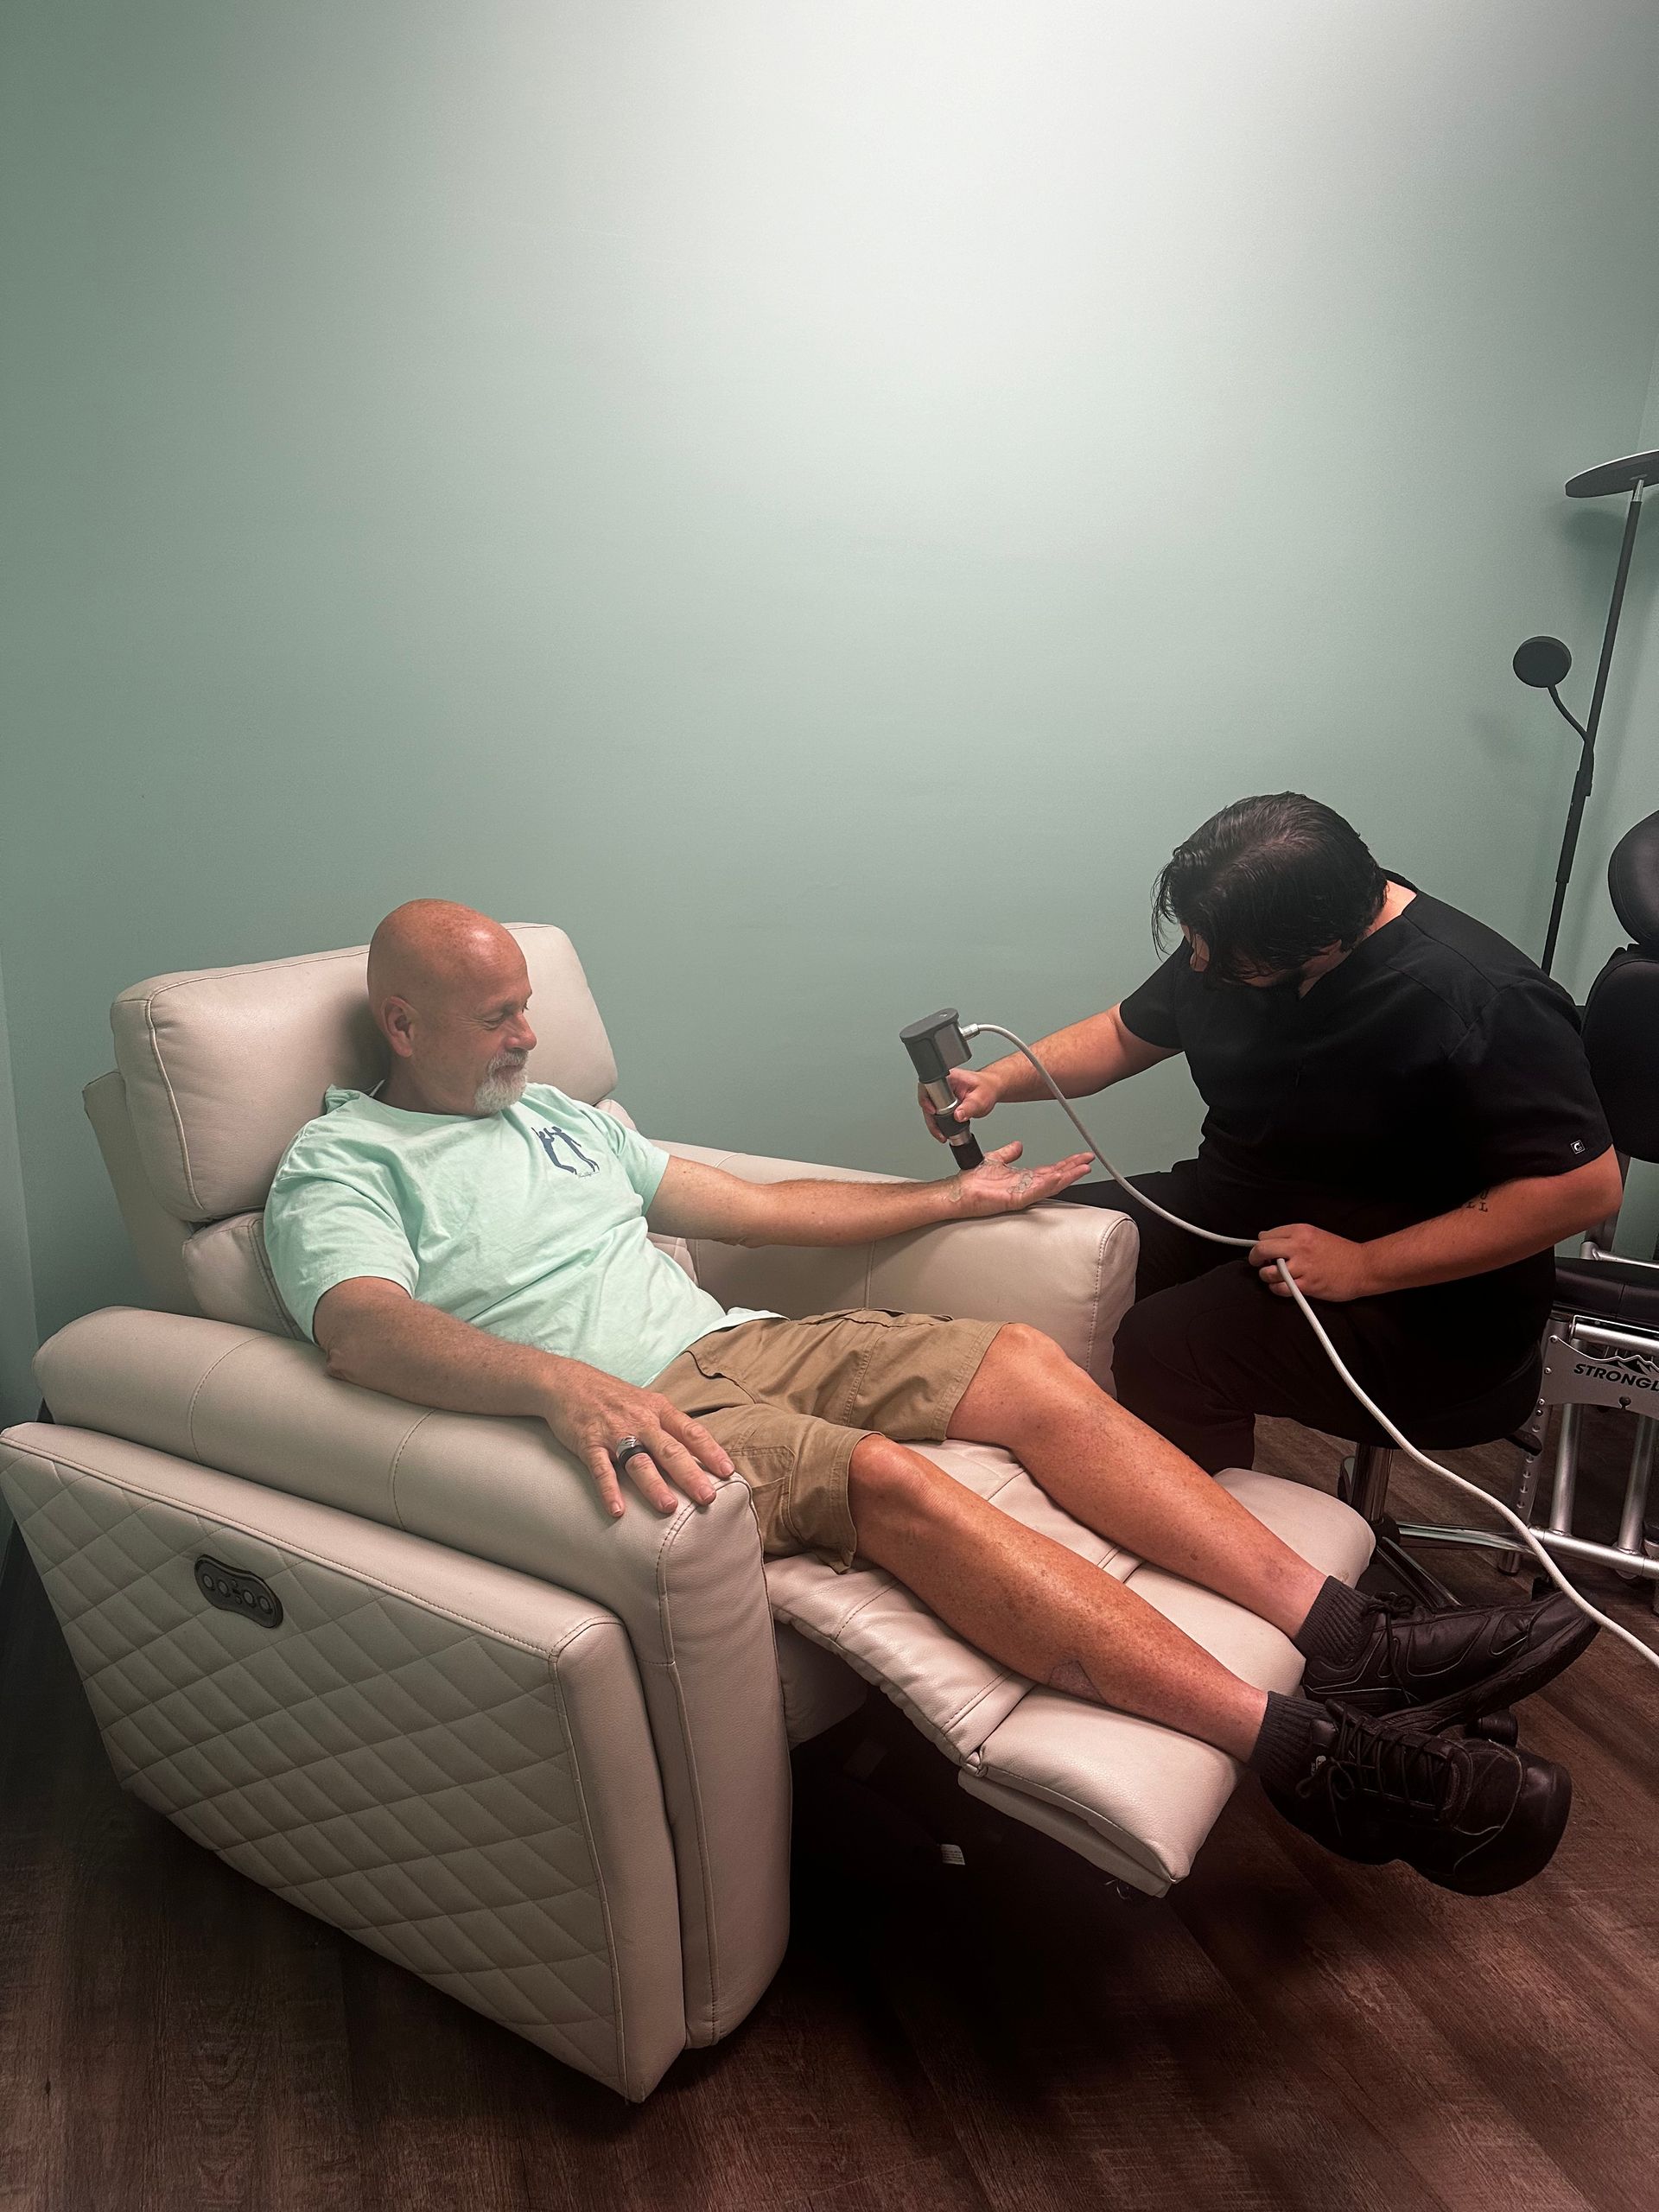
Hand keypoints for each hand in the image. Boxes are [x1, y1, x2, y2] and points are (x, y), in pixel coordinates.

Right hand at [539, 1364, 735, 1518]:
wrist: (569, 1382)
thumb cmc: (614, 1397)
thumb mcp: (646, 1403)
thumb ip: (669, 1427)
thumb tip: (699, 1453)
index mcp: (659, 1410)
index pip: (691, 1432)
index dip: (710, 1451)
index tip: (728, 1472)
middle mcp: (640, 1420)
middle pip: (670, 1449)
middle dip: (690, 1474)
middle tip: (708, 1497)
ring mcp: (614, 1432)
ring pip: (638, 1460)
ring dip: (654, 1485)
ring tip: (669, 1507)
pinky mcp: (588, 1442)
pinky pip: (600, 1469)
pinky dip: (609, 1490)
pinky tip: (617, 1510)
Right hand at [918, 1064, 1001, 1141]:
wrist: (992, 1090)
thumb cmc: (987, 1088)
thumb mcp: (980, 1099)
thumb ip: (969, 1107)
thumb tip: (957, 1116)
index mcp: (949, 1077)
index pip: (928, 1086)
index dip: (926, 1099)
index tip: (932, 1111)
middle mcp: (943, 1084)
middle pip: (927, 1101)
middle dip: (931, 1118)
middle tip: (939, 1130)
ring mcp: (942, 1094)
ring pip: (930, 1110)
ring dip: (934, 1123)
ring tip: (941, 1135)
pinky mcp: (944, 1102)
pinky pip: (936, 1113)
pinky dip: (939, 1123)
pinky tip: (944, 1131)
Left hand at [954, 1140, 1092, 1216]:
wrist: (958, 1191)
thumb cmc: (972, 1181)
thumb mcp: (995, 1160)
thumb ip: (1008, 1153)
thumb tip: (1018, 1145)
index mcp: (1022, 1178)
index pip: (1050, 1169)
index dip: (1066, 1163)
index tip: (1080, 1156)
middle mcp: (1025, 1187)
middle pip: (1055, 1177)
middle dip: (1073, 1168)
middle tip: (1089, 1161)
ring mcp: (1021, 1194)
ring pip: (1050, 1185)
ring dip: (1067, 1177)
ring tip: (1082, 1169)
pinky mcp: (1013, 1200)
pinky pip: (1034, 1192)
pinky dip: (1047, 1185)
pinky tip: (1058, 1177)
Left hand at [1249, 1223, 1376, 1301]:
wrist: (1363, 1267)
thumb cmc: (1340, 1252)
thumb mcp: (1316, 1234)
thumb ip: (1292, 1236)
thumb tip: (1265, 1237)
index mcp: (1301, 1231)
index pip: (1267, 1235)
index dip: (1261, 1244)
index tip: (1263, 1252)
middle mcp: (1299, 1246)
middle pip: (1262, 1250)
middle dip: (1255, 1258)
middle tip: (1257, 1263)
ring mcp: (1303, 1267)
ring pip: (1269, 1272)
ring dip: (1266, 1276)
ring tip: (1274, 1277)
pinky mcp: (1307, 1285)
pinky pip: (1280, 1288)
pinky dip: (1276, 1289)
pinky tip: (1281, 1287)